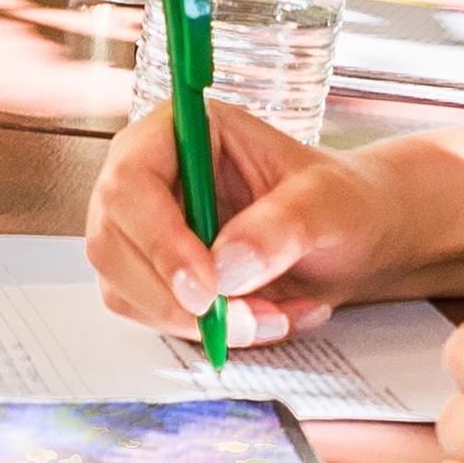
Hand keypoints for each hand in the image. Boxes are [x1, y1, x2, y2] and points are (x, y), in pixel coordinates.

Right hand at [85, 87, 420, 343]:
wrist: (351, 238)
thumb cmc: (340, 201)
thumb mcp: (330, 202)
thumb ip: (282, 226)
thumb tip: (227, 266)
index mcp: (180, 131)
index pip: (131, 181)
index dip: (159, 238)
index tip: (208, 287)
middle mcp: (147, 176)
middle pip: (112, 241)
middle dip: (174, 296)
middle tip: (239, 322)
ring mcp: (142, 228)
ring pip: (124, 286)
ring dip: (193, 320)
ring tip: (269, 316)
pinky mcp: (150, 273)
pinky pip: (150, 314)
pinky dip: (202, 331)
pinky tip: (256, 318)